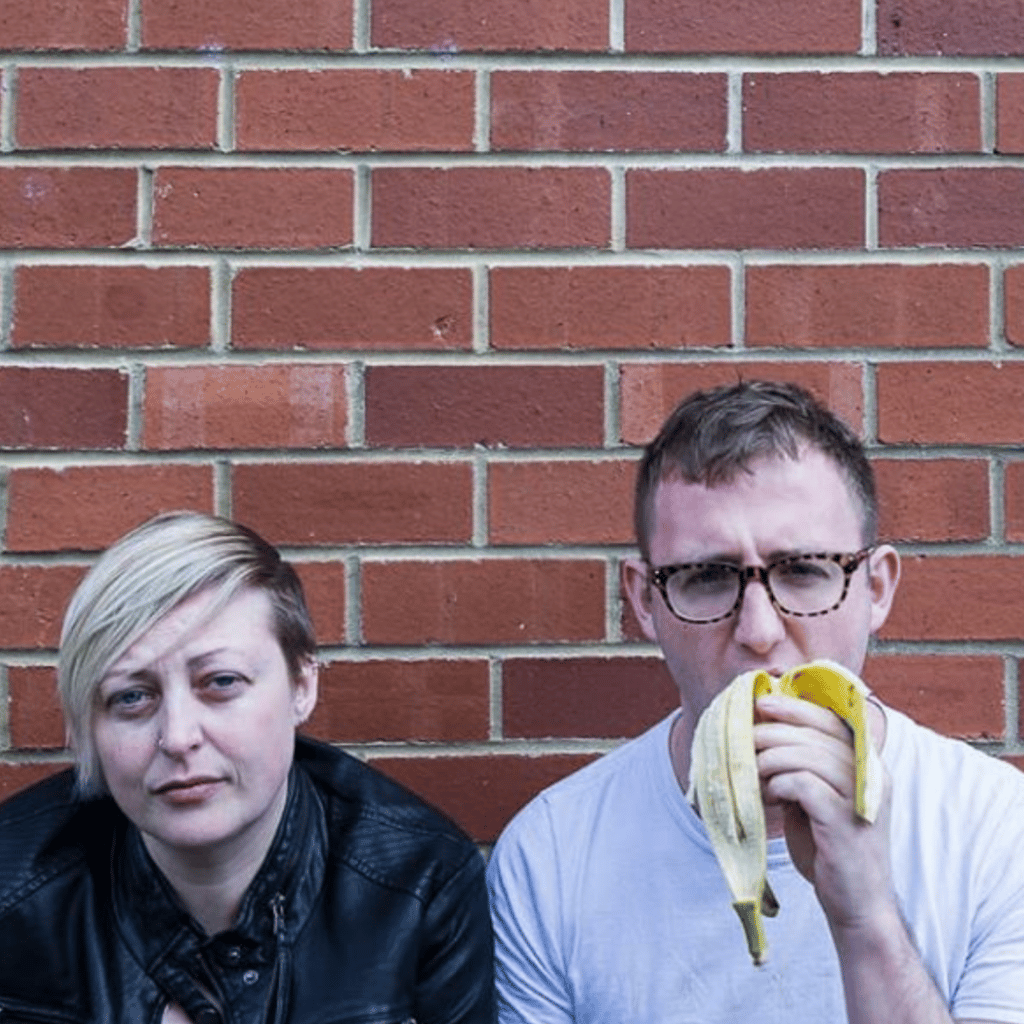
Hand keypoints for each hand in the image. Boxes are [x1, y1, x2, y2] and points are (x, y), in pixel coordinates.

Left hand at [753, 694, 895, 932]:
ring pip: (809, 756)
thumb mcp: (814, 797)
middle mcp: (870, 777)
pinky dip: (780, 783)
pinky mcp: (845, 823)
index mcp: (866, 765)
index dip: (796, 708)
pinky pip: (805, 785)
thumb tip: (762, 731)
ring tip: (755, 773)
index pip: (833, 719)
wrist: (856, 904)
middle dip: (774, 731)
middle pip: (817, 733)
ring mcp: (861, 799)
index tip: (762, 703)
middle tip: (745, 739)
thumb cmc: (828, 847)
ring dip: (772, 759)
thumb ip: (800, 766)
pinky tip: (771, 796)